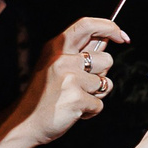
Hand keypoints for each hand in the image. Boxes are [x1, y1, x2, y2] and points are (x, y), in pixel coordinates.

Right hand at [19, 16, 125, 143]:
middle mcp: (63, 60)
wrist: (25, 122)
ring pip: (106, 83)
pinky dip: (91, 111)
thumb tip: (106, 37)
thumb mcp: (55, 65)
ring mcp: (70, 79)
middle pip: (106, 59)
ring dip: (97, 94)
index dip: (110, 27)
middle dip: (102, 74)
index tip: (122, 37)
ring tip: (75, 98)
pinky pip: (100, 104)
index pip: (87, 25)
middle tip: (82, 85)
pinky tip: (73, 110)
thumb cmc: (43, 95)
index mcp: (56, 48)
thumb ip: (78, 52)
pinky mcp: (77, 99)